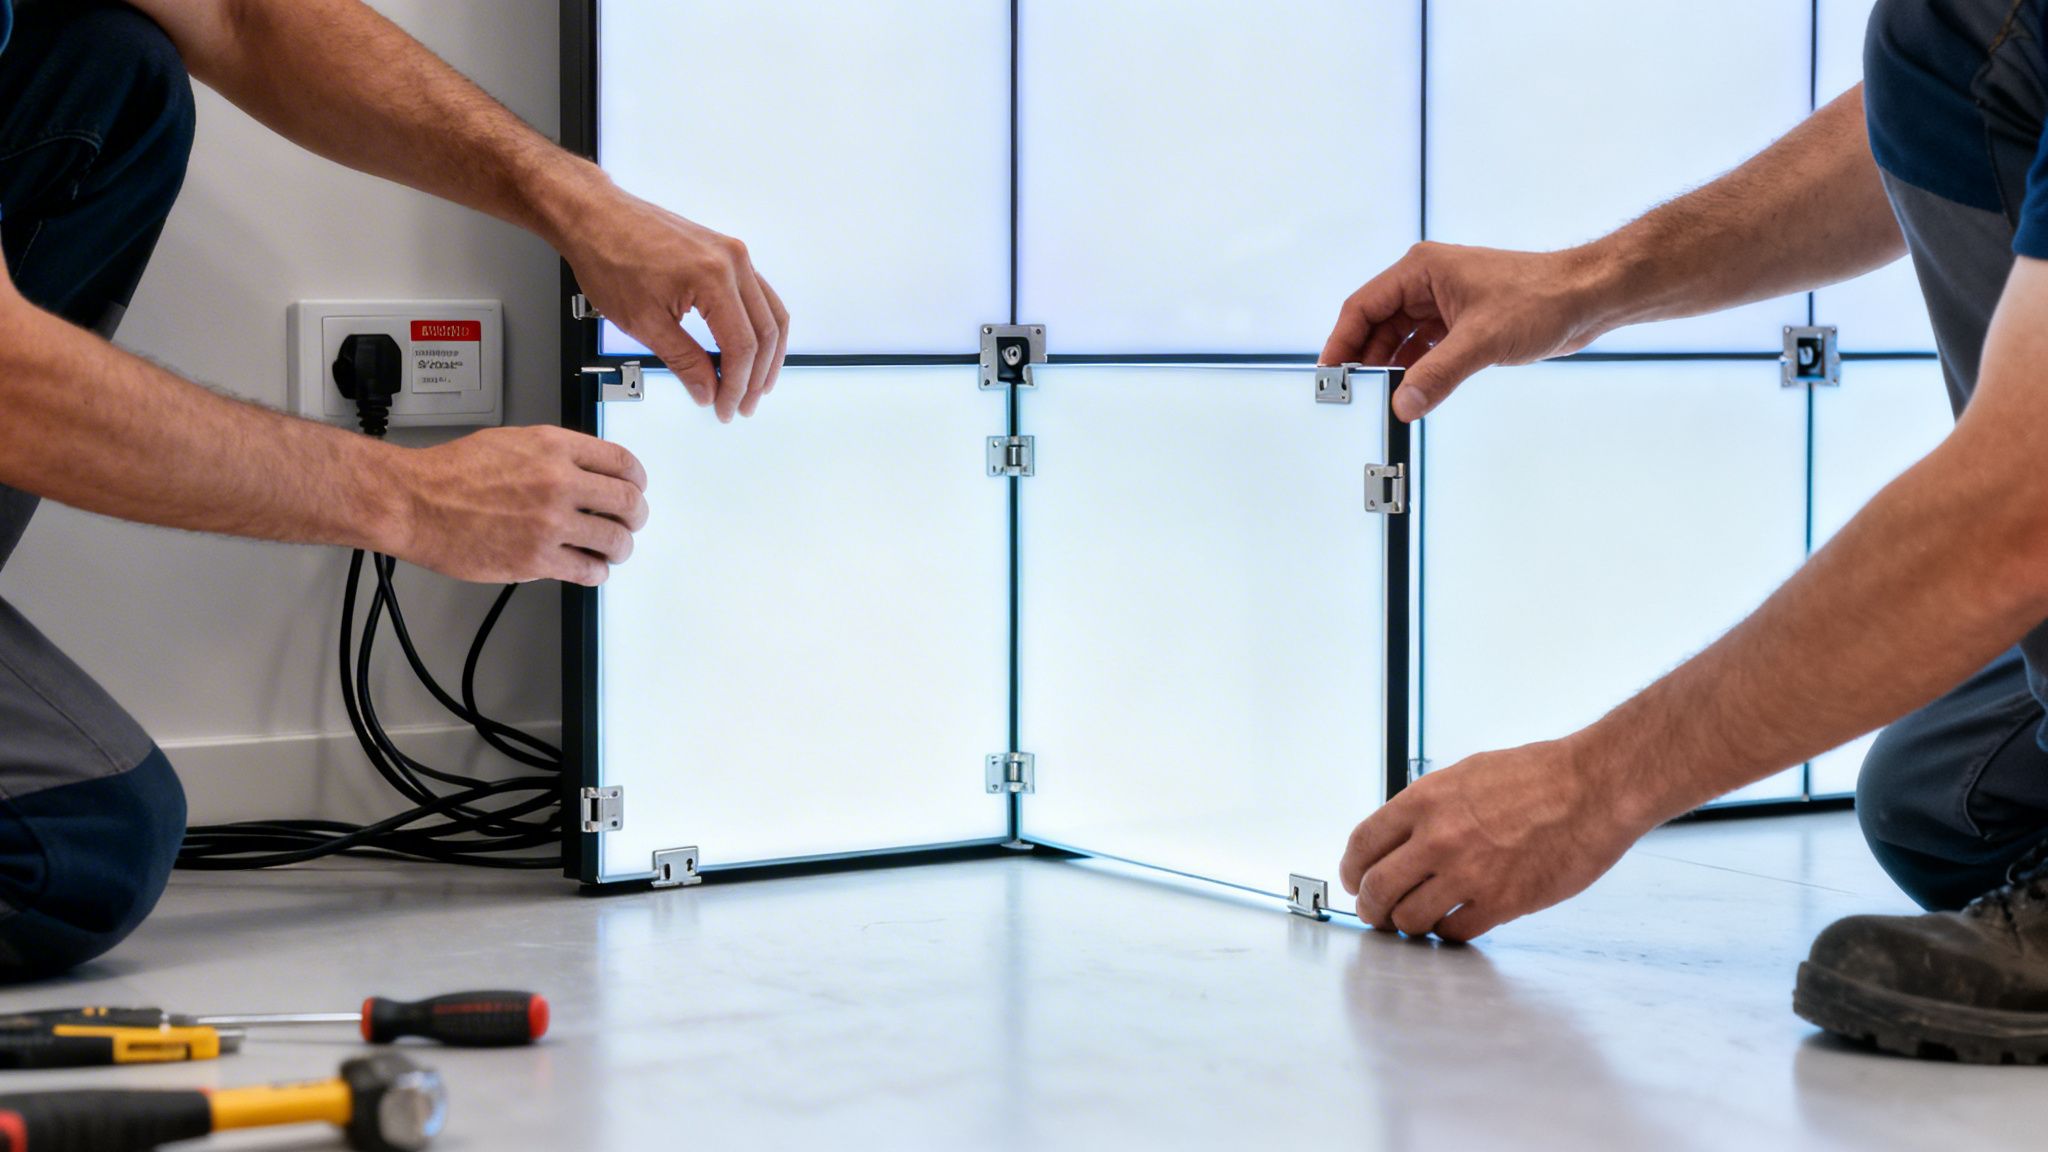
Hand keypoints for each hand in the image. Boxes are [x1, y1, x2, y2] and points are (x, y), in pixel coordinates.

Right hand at [389, 426, 649, 586]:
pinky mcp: (537, 560)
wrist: (415, 502)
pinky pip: (588, 571)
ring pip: (616, 541)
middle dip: (635, 516)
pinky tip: (589, 568)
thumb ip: (554, 455)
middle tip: (630, 522)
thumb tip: (585, 470)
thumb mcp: (513, 442)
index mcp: (554, 448)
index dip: (636, 479)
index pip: (622, 462)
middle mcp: (558, 483)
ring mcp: (550, 523)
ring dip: (619, 548)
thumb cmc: (452, 473)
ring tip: (610, 549)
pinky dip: (596, 573)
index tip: (636, 488)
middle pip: (628, 502)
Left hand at [558, 181, 788, 423]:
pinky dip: (758, 326)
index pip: (742, 346)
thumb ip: (684, 361)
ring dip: (766, 353)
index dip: (736, 386)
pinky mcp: (725, 252)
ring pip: (771, 312)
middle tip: (742, 404)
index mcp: (714, 278)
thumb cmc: (608, 255)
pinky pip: (758, 295)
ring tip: (754, 383)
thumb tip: (708, 390)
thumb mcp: (644, 322)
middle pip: (766, 331)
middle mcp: (732, 261)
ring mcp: (732, 253)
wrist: (593, 217)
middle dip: (756, 376)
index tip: (725, 408)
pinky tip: (749, 346)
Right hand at [1320, 242, 1620, 422]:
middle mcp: (1427, 283)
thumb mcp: (1482, 340)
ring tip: (1379, 397)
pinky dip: (1415, 370)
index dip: (1342, 342)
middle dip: (1364, 359)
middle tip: (1353, 393)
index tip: (1331, 374)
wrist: (1587, 298)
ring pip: (1399, 339)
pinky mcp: (1462, 324)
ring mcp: (1444, 304)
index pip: (1363, 307)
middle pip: (1376, 324)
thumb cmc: (1541, 297)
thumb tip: (1403, 404)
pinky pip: (1424, 349)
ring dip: (1391, 368)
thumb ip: (1438, 374)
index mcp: (1421, 270)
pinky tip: (1411, 392)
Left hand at [1337, 740, 1647, 940]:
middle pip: (1377, 889)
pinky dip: (1447, 933)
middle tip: (1374, 914)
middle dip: (1369, 907)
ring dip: (1405, 925)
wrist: (1593, 789)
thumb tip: (1401, 839)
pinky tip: (1452, 923)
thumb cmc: (1537, 776)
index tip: (1354, 880)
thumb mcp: (1465, 774)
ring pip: (1410, 919)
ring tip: (1413, 922)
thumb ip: (1428, 808)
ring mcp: (1469, 874)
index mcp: (1424, 801)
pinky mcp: (1502, 903)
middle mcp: (1438, 839)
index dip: (1351, 869)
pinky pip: (1455, 932)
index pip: (1362, 844)